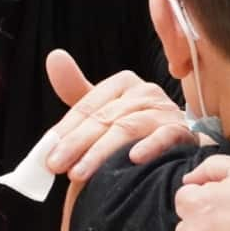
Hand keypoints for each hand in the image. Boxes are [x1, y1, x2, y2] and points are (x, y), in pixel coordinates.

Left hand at [44, 49, 193, 181]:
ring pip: (128, 127)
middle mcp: (146, 92)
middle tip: (56, 166)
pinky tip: (134, 159)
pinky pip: (166, 136)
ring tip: (78, 174)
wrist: (178, 145)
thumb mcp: (105, 109)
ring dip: (101, 151)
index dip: (65, 129)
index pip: (88, 105)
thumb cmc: (135, 127)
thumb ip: (77, 91)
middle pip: (105, 117)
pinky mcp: (184, 132)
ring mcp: (165, 111)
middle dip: (77, 143)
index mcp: (123, 83)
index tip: (46, 154)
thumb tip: (54, 56)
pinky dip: (151, 146)